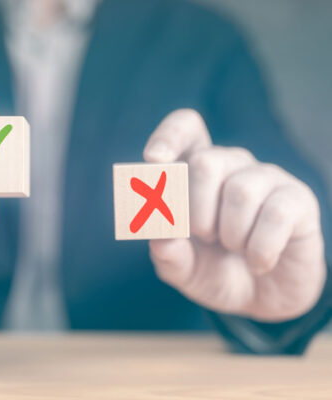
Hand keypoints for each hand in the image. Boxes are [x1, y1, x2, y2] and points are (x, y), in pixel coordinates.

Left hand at [144, 109, 325, 321]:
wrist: (260, 299)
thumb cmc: (214, 271)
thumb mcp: (183, 269)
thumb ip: (168, 254)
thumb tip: (161, 237)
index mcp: (194, 172)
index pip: (185, 129)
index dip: (169, 137)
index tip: (155, 160)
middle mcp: (230, 165)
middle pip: (205, 162)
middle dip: (196, 212)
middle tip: (205, 237)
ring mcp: (265, 178)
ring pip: (239, 191)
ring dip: (230, 235)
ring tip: (234, 249)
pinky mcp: (297, 199)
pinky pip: (275, 215)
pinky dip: (259, 251)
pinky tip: (259, 263)